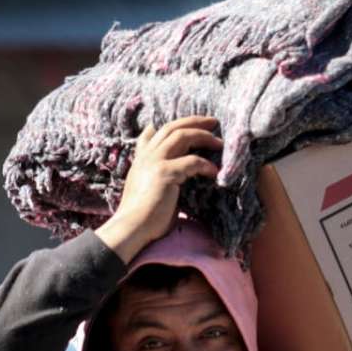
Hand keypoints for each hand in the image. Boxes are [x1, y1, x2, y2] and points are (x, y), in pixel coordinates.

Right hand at [95, 116, 221, 262]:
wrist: (131, 228)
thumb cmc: (142, 216)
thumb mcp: (145, 189)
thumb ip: (155, 175)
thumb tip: (172, 174)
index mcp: (141, 159)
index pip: (154, 133)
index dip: (173, 125)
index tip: (190, 122)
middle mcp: (147, 156)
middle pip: (173, 128)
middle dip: (195, 122)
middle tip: (213, 122)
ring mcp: (155, 162)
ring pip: (183, 136)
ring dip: (204, 137)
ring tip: (220, 143)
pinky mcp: (165, 173)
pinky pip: (192, 161)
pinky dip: (206, 165)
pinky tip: (214, 172)